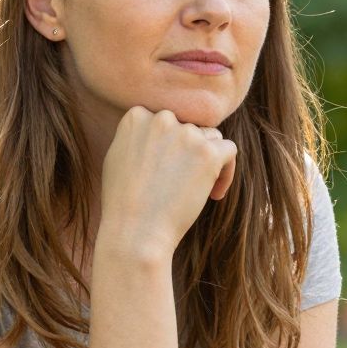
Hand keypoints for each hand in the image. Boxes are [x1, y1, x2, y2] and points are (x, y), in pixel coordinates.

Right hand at [97, 106, 238, 261]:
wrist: (135, 231)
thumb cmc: (122, 203)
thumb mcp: (117, 157)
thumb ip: (138, 136)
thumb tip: (158, 126)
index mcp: (136, 116)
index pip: (166, 120)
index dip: (170, 146)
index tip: (167, 170)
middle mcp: (161, 118)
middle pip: (188, 127)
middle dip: (189, 153)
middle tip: (182, 184)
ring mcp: (186, 134)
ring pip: (210, 138)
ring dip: (207, 161)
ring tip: (197, 191)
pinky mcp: (208, 153)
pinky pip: (229, 150)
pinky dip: (226, 171)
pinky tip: (214, 193)